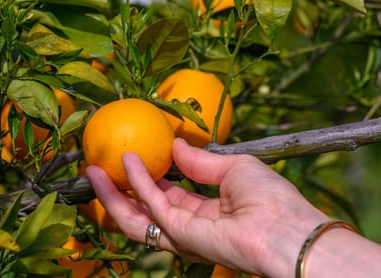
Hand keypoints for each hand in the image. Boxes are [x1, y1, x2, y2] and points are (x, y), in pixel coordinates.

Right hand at [85, 138, 327, 275]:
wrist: (287, 228)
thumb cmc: (271, 198)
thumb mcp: (234, 167)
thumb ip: (201, 161)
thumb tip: (176, 146)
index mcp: (209, 209)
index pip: (171, 196)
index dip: (151, 178)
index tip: (135, 158)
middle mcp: (192, 224)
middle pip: (146, 209)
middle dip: (121, 190)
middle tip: (101, 166)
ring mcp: (184, 233)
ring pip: (136, 216)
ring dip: (113, 193)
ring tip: (93, 169)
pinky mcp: (181, 234)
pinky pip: (151, 207)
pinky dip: (137, 184)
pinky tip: (127, 163)